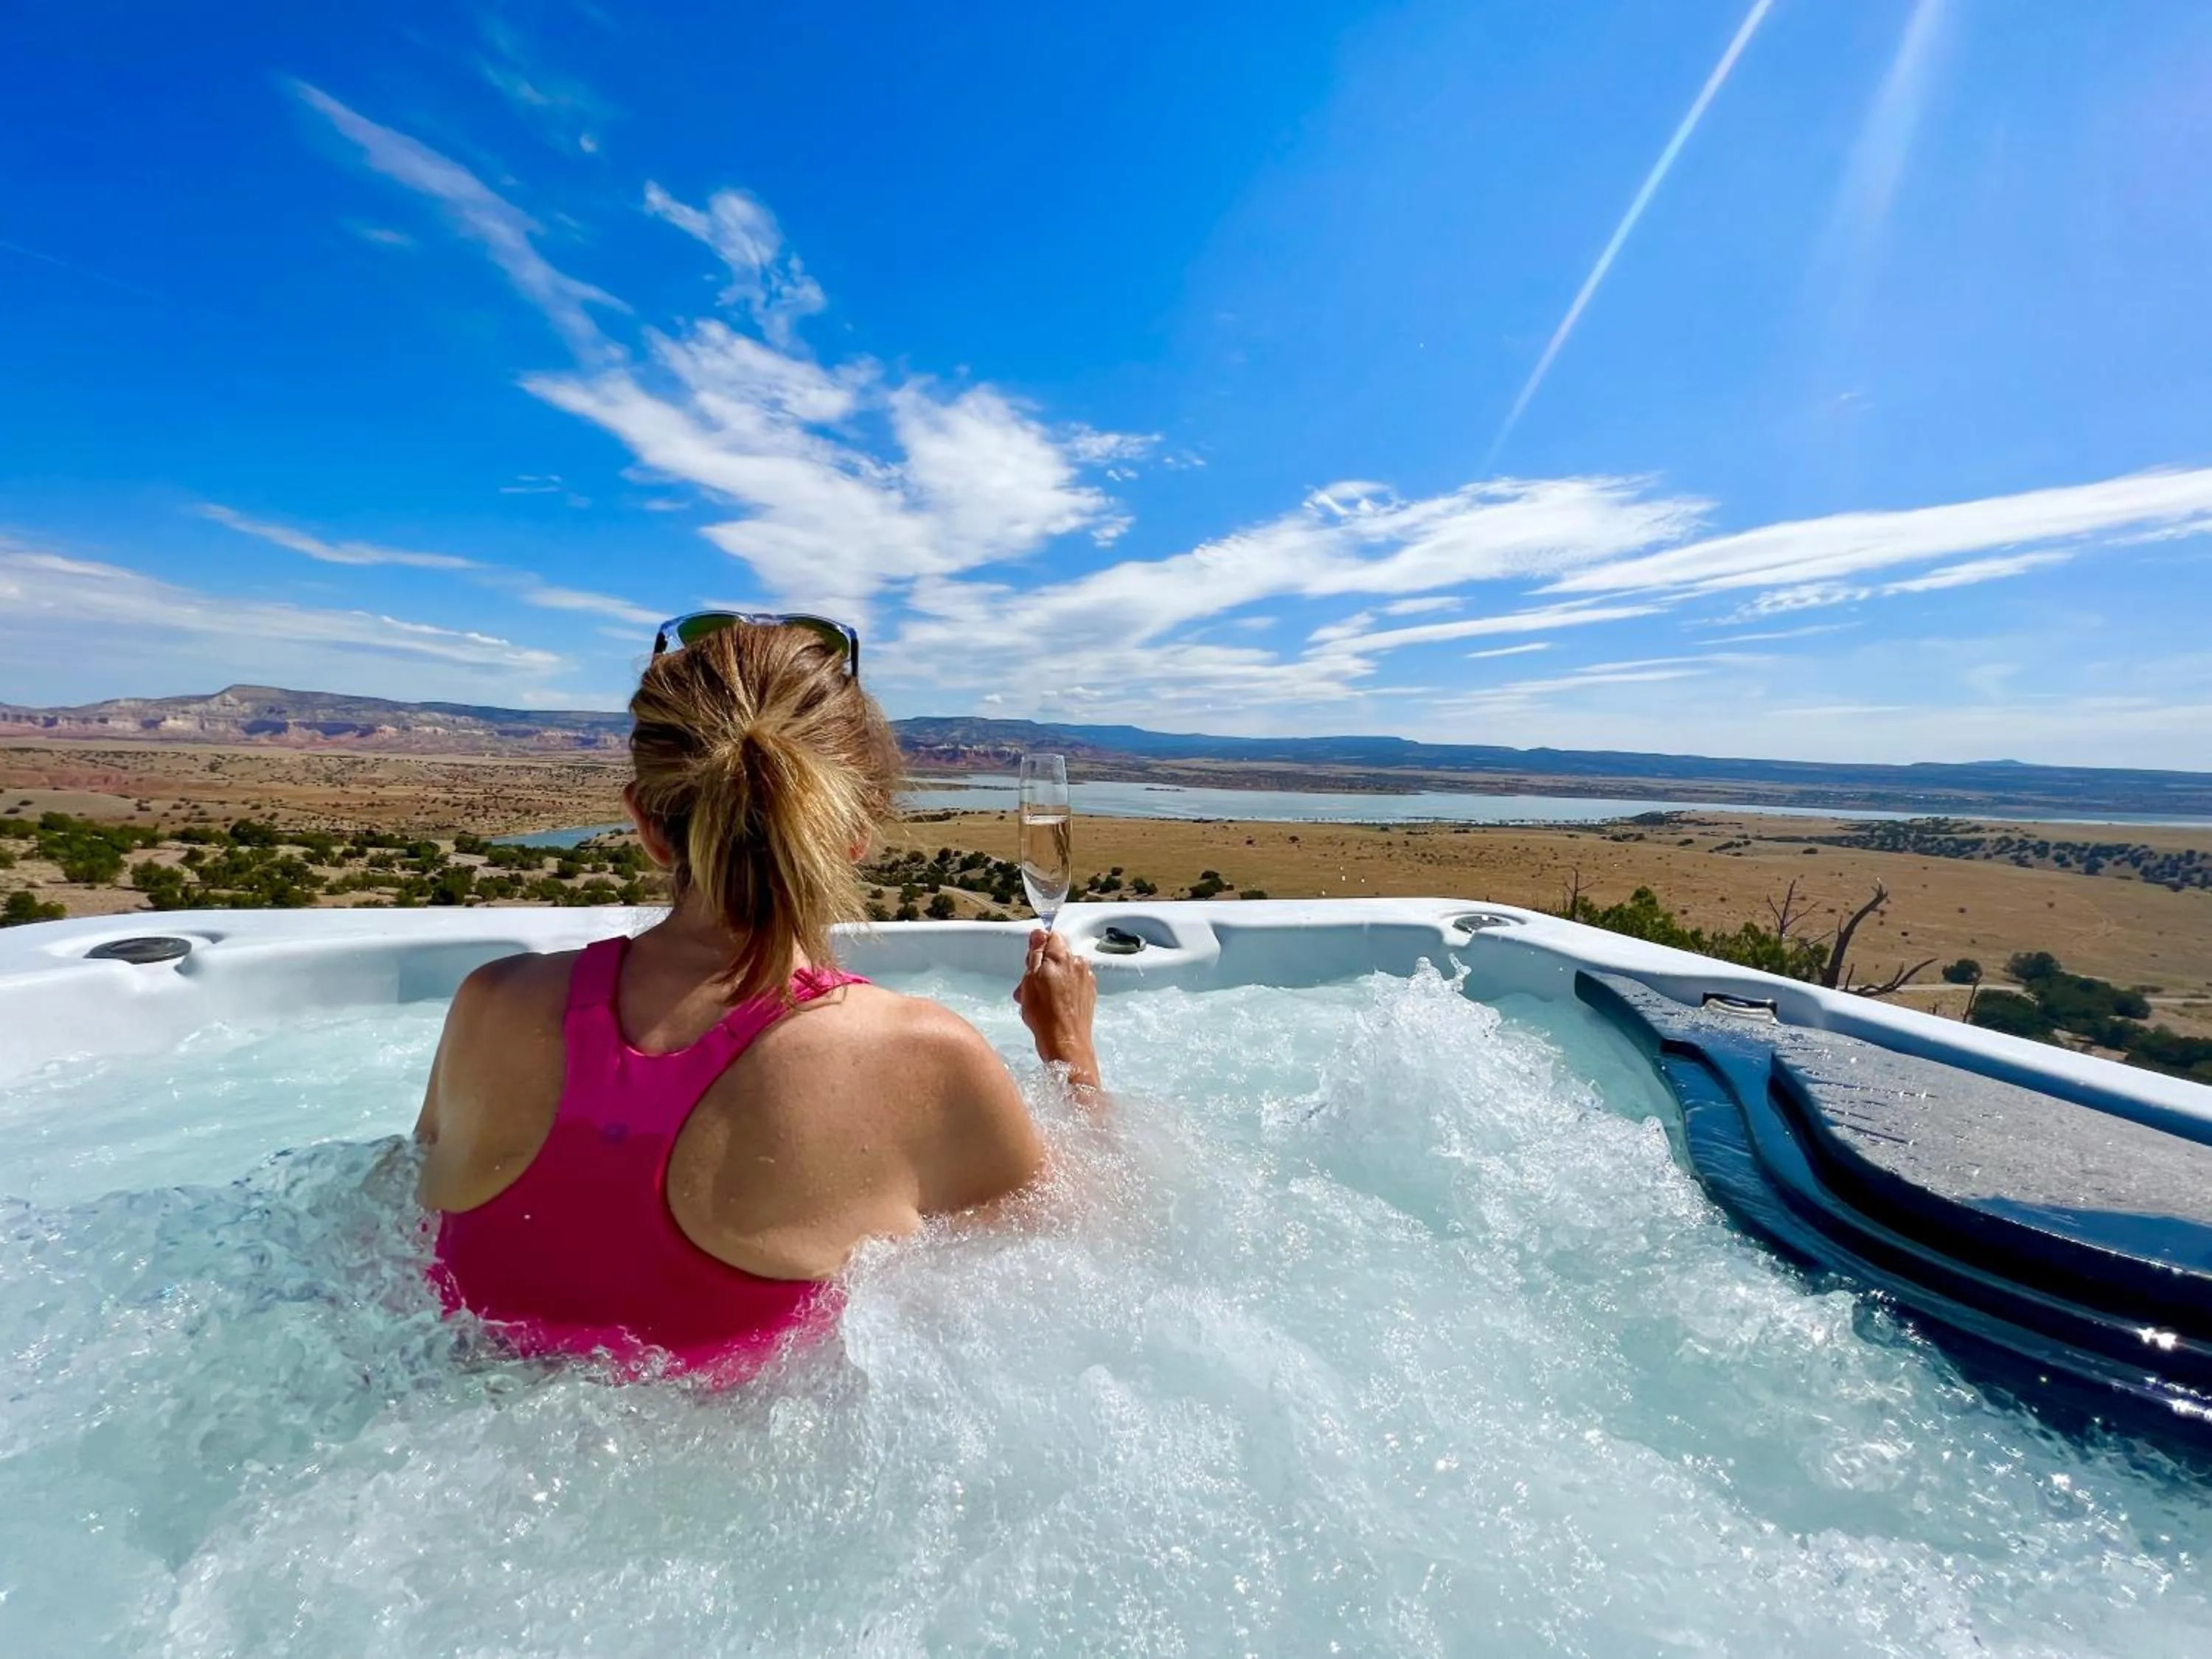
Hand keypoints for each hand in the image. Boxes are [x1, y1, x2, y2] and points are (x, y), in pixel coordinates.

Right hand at [1014, 928, 1100, 1089]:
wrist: (1066, 1043)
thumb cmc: (1044, 1014)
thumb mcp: (1030, 979)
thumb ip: (1036, 953)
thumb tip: (1039, 933)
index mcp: (1063, 956)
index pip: (1051, 937)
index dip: (1037, 949)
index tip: (1029, 965)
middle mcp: (1079, 963)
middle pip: (1057, 955)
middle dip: (1041, 968)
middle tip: (1028, 988)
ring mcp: (1086, 979)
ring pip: (1063, 971)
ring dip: (1049, 981)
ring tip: (1037, 1003)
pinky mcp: (1089, 994)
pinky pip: (1072, 985)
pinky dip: (1061, 992)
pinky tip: (1051, 1008)